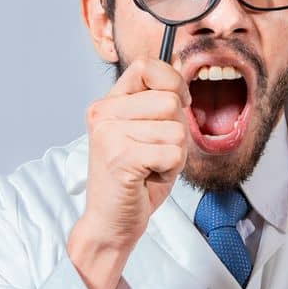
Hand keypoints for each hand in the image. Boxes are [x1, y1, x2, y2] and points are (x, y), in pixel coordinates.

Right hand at [68, 58, 191, 288]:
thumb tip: (184, 70)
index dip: (173, 82)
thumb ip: (160, 103)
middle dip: (177, 131)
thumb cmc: (134, 179)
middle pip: (170, 101)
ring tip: (150, 166)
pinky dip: (171, 169)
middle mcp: (104, 114)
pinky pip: (174, 153)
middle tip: (155, 152)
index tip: (178, 105)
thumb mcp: (148, 133)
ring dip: (174, 153)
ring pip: (176, 129)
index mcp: (108, 103)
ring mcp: (110, 135)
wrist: (111, 222)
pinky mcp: (121, 157)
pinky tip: (149, 177)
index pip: (147, 66)